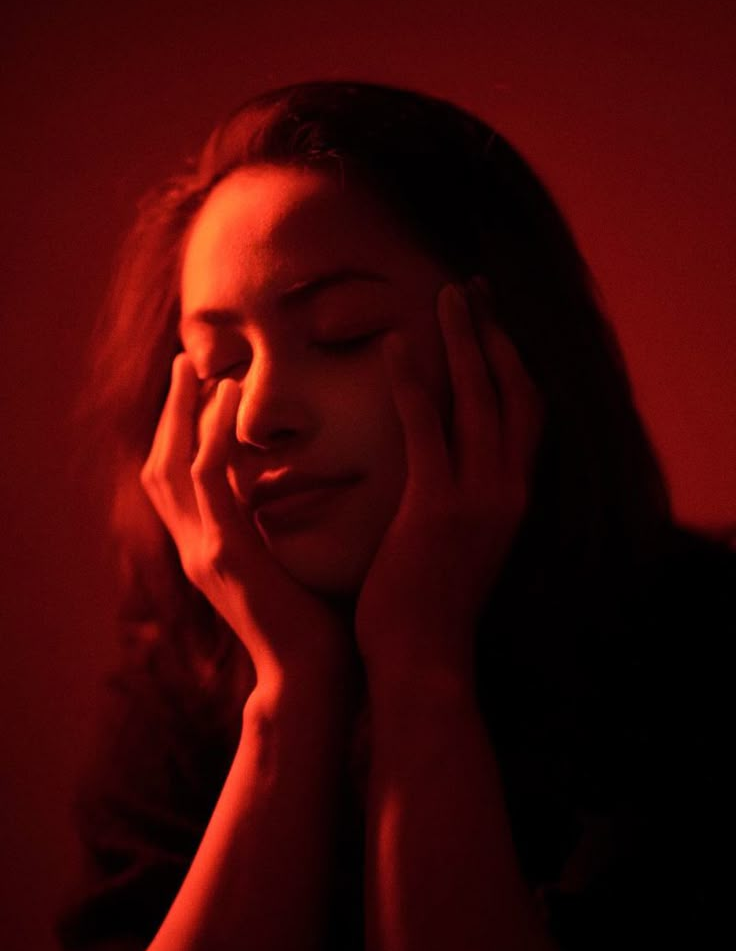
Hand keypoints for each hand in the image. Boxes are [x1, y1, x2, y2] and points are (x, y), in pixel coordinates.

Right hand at [141, 354, 355, 690]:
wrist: (314, 684)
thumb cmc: (319, 630)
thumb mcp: (294, 569)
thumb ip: (287, 531)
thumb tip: (316, 494)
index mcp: (212, 551)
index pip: (182, 482)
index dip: (181, 435)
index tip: (199, 390)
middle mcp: (197, 549)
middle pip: (162, 465)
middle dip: (169, 413)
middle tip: (184, 363)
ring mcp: (204, 552)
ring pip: (172, 464)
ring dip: (181, 412)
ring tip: (196, 366)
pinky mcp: (225, 555)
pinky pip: (206, 480)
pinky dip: (210, 435)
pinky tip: (225, 400)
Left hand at [354, 278, 543, 673]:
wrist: (423, 662)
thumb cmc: (427, 607)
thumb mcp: (455, 543)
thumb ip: (453, 498)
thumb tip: (433, 464)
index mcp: (512, 499)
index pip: (526, 415)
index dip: (513, 364)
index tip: (493, 323)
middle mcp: (507, 492)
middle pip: (515, 392)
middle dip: (497, 336)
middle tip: (474, 288)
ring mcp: (477, 499)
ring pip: (482, 400)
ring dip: (467, 341)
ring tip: (450, 296)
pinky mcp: (436, 509)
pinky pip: (427, 428)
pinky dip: (415, 381)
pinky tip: (398, 344)